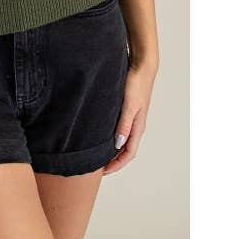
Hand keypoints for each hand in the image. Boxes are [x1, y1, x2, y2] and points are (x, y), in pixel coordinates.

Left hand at [102, 60, 157, 174]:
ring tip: (97, 153)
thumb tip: (118, 145)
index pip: (128, 153)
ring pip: (122, 140)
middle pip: (125, 149)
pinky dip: (111, 136)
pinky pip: (119, 129)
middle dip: (113, 160)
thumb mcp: (128, 105)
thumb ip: (123, 125)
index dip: (116, 164)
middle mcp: (135, 125)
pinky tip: (101, 134)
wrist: (142, 67)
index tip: (103, 171)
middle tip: (97, 166)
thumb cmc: (136, 84)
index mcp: (137, 127)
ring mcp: (132, 118)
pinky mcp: (127, 110)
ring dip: (112, 149)